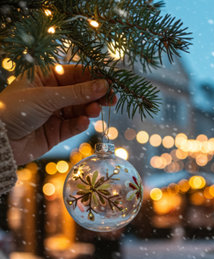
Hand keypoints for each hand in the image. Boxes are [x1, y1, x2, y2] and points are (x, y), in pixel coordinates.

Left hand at [0, 65, 114, 164]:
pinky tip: (83, 122)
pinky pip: (73, 126)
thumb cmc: (16, 109)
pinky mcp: (56, 133)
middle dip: (95, 96)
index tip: (111, 82)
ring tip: (95, 111)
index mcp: (44, 77)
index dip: (94, 78)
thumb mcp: (48, 97)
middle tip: (112, 99)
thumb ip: (78, 93)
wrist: (0, 139)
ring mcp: (54, 114)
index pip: (75, 74)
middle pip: (80, 93)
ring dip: (88, 110)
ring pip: (79, 110)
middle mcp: (51, 94)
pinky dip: (80, 124)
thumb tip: (103, 85)